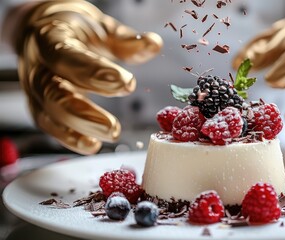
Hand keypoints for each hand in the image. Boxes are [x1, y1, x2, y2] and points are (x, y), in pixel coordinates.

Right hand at [4, 1, 161, 153]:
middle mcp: (38, 65)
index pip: (68, 56)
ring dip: (78, 129)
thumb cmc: (76, 30)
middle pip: (53, 92)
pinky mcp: (37, 105)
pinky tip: (92, 145)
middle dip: (83, 112)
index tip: (126, 83)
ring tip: (110, 135)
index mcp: (51, 37)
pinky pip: (49, 125)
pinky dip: (69, 138)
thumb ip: (126, 40)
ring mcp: (34, 88)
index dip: (94, 72)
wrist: (42, 29)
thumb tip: (154, 44)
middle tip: (114, 128)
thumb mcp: (100, 28)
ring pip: (48, 113)